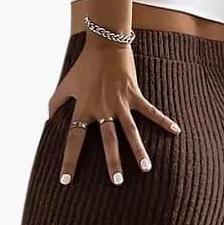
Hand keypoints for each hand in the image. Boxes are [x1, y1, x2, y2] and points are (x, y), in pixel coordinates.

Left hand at [48, 39, 180, 185]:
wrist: (105, 43)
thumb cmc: (85, 65)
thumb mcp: (66, 82)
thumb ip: (56, 102)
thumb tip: (47, 119)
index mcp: (84, 108)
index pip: (74, 139)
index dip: (69, 160)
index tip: (66, 180)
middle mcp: (102, 109)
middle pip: (108, 140)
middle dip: (112, 161)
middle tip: (117, 181)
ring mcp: (120, 103)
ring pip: (130, 131)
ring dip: (138, 150)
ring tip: (145, 168)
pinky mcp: (134, 95)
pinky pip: (150, 111)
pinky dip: (163, 120)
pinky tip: (175, 131)